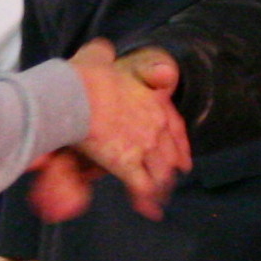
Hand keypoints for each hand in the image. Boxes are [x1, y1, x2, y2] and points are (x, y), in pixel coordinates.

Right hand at [59, 39, 186, 217]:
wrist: (76, 93)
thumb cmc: (84, 76)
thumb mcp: (97, 57)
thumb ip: (103, 54)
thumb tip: (102, 49)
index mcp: (151, 100)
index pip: (174, 125)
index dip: (180, 143)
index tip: (184, 157)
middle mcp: (153, 125)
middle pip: (169, 152)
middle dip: (172, 168)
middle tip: (174, 178)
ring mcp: (142, 146)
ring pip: (160, 172)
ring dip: (161, 186)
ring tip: (160, 199)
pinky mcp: (126, 164)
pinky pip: (142, 188)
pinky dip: (146, 200)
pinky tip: (148, 211)